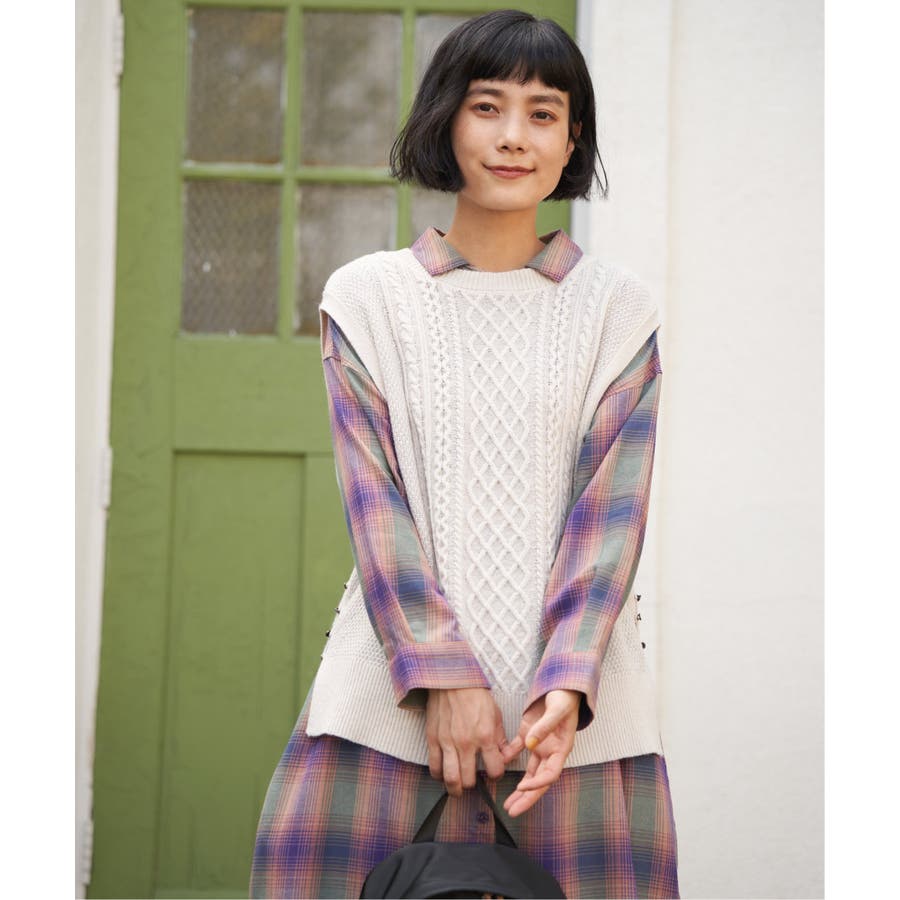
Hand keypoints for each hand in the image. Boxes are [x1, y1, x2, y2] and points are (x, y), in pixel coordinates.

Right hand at [425, 687, 509, 796]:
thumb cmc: (475, 695)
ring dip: (455, 788)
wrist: (452, 679)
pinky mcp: (433, 739)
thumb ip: (500, 738)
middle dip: (473, 786)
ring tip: (458, 788)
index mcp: (485, 736)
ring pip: (450, 778)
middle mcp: (466, 743)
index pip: (494, 770)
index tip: (494, 772)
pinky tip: (443, 774)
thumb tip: (504, 756)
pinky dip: (438, 775)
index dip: (496, 775)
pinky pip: (434, 766)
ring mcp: (447, 742)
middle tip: (473, 783)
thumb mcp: (495, 714)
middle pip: (469, 780)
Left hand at [499, 689, 579, 816]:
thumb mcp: (557, 710)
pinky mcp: (528, 734)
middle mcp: (550, 751)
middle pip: (539, 780)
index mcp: (561, 749)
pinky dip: (509, 757)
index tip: (522, 787)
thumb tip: (531, 743)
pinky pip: (517, 750)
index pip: (550, 774)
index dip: (537, 784)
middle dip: (527, 797)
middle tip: (512, 810)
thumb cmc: (565, 697)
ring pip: (529, 772)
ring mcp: (539, 744)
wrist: (561, 684)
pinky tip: (500, 765)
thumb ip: (545, 726)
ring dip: (519, 787)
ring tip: (508, 803)